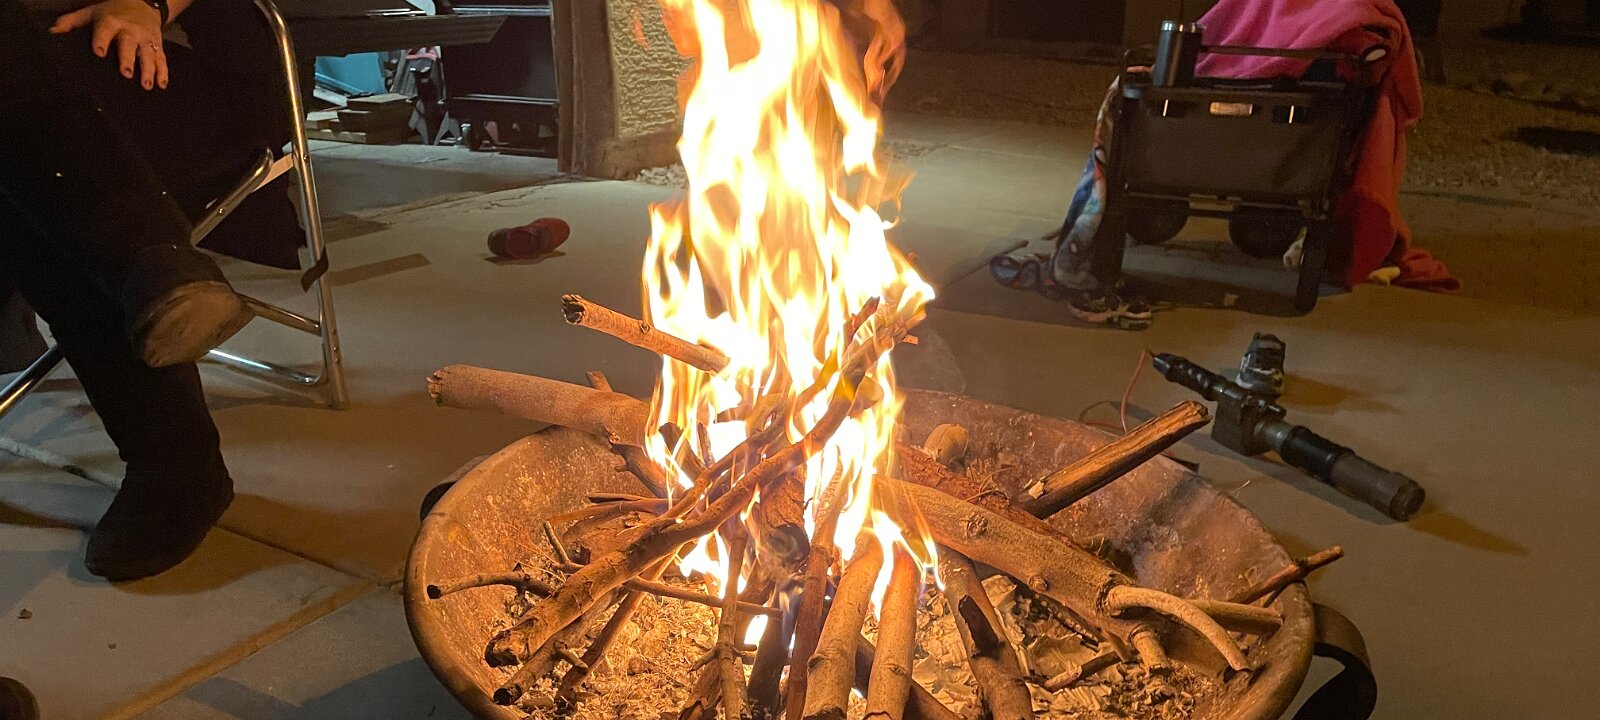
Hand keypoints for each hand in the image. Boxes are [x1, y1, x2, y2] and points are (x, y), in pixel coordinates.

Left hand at [51, 0, 168, 90]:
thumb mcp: (91, 12)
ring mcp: (145, 38)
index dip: (102, 40)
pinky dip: (163, 72)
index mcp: (111, 21)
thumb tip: (53, 31)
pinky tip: (161, 85)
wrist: (143, 3)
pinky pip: (161, 59)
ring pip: (148, 54)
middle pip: (129, 44)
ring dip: (148, 69)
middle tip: (126, 73)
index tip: (99, 52)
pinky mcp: (157, 44)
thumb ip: (71, 21)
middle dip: (128, 58)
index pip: (105, 30)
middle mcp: (130, 30)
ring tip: (146, 84)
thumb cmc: (112, 11)